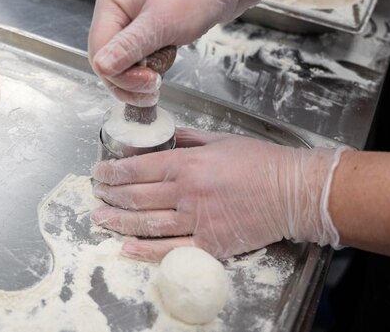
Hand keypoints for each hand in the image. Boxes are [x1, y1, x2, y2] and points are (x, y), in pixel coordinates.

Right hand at [88, 0, 271, 106]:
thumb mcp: (161, 22)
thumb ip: (130, 45)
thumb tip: (102, 67)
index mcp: (110, 5)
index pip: (99, 51)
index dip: (118, 73)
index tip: (147, 81)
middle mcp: (113, 18)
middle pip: (106, 64)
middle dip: (128, 81)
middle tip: (154, 87)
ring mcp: (125, 31)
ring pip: (118, 70)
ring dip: (136, 83)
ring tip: (158, 85)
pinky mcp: (139, 42)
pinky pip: (132, 68)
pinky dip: (144, 78)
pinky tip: (159, 75)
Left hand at [90, 128, 346, 261]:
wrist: (294, 191)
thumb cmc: (261, 163)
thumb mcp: (220, 140)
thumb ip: (186, 139)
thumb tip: (160, 138)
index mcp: (189, 164)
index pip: (139, 168)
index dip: (114, 171)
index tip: (99, 173)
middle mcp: (187, 192)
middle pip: (137, 196)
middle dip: (110, 195)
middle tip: (96, 195)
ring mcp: (197, 221)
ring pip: (147, 223)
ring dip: (118, 221)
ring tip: (99, 219)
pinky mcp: (210, 245)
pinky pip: (170, 249)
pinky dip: (145, 249)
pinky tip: (126, 246)